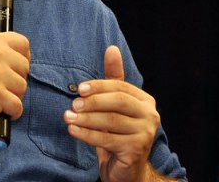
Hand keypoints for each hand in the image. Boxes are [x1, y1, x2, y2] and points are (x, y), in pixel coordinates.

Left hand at [63, 46, 159, 181]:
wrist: (126, 170)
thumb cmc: (118, 133)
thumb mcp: (115, 105)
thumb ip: (113, 78)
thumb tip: (111, 48)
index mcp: (145, 101)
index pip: (120, 87)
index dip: (99, 86)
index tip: (79, 88)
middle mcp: (150, 116)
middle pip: (118, 102)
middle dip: (93, 101)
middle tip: (73, 103)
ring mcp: (144, 134)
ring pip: (110, 121)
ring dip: (85, 118)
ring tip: (68, 117)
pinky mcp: (135, 151)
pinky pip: (106, 139)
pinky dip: (86, 134)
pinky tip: (73, 130)